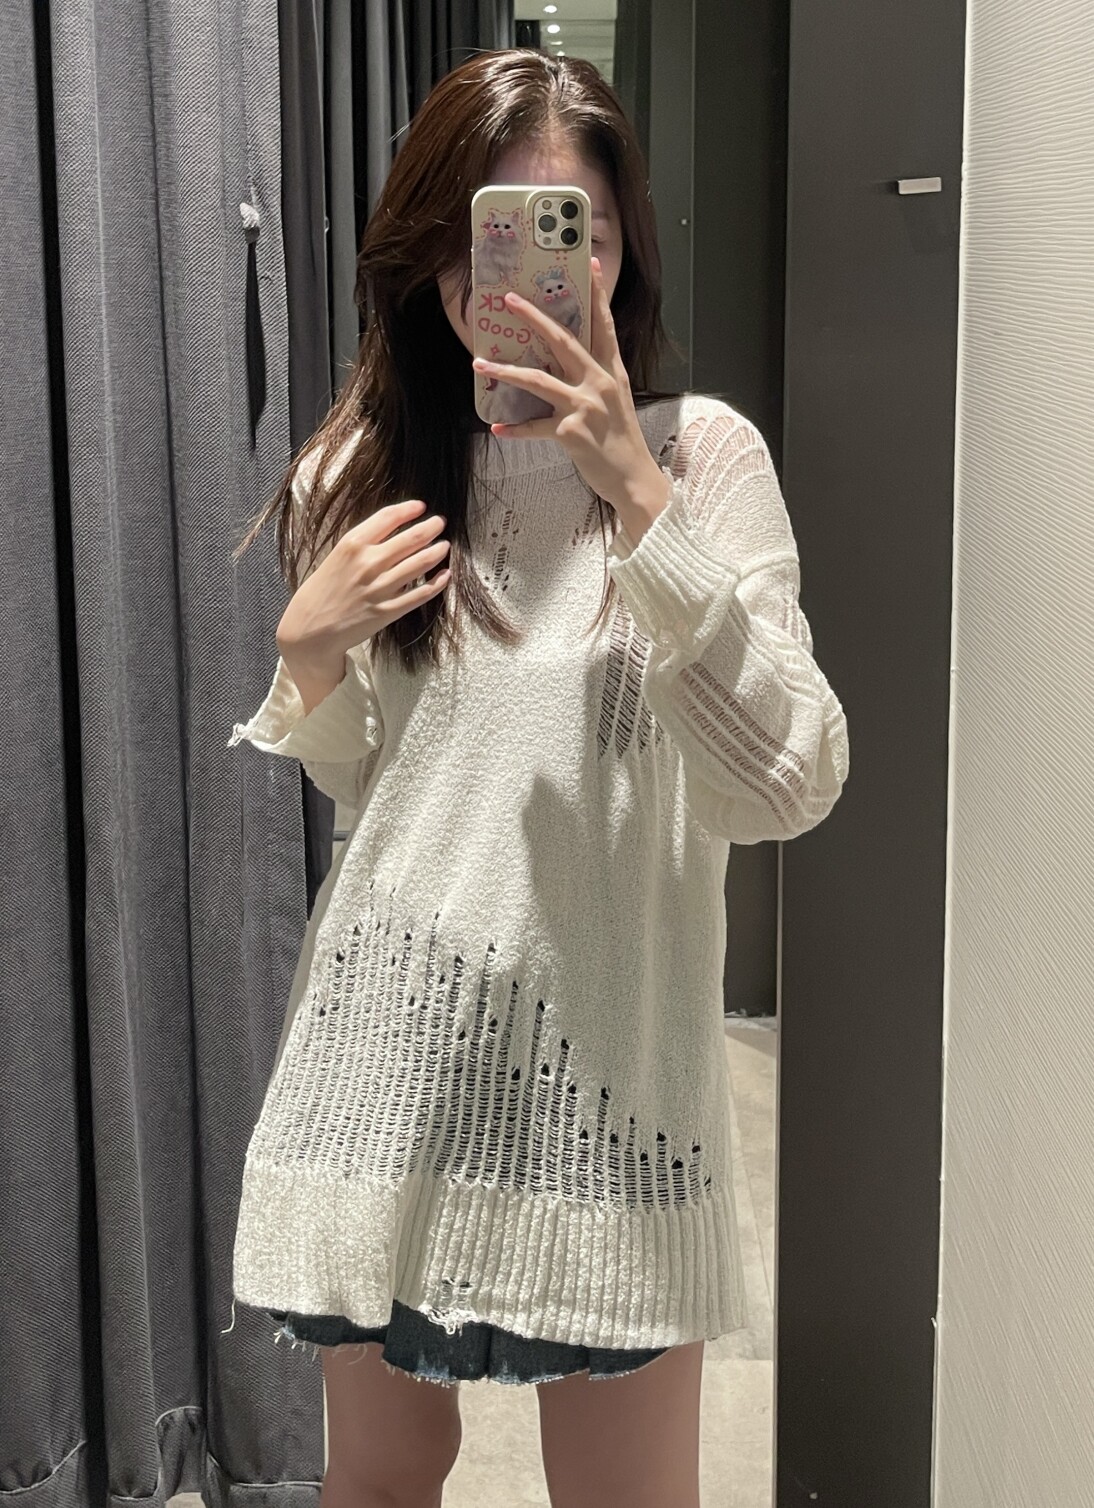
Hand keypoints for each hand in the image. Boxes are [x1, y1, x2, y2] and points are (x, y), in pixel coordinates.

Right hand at [276, 498, 450, 665]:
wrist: (310, 629)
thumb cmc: (321, 591)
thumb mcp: (336, 557)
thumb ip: (363, 543)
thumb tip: (393, 530)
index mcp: (352, 545)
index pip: (389, 517)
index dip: (409, 509)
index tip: (420, 507)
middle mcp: (368, 563)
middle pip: (411, 538)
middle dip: (431, 527)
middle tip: (440, 522)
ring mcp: (380, 588)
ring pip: (420, 563)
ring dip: (437, 551)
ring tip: (444, 545)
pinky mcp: (389, 610)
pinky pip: (421, 594)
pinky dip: (437, 582)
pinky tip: (444, 574)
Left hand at [471, 257, 669, 515]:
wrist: (635, 479)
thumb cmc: (623, 442)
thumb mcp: (617, 402)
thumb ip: (596, 380)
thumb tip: (566, 367)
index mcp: (612, 372)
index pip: (603, 325)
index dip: (596, 294)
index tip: (587, 263)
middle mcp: (599, 383)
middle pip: (562, 340)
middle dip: (534, 317)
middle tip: (510, 299)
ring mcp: (584, 406)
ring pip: (538, 380)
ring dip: (506, 370)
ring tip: (480, 362)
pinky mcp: (570, 433)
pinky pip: (534, 427)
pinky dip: (515, 429)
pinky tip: (497, 430)